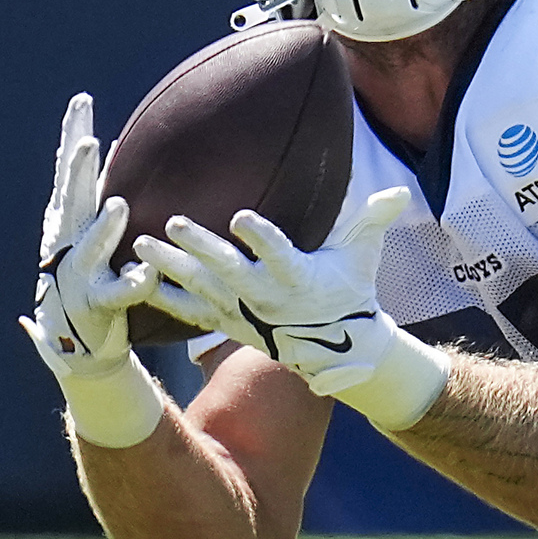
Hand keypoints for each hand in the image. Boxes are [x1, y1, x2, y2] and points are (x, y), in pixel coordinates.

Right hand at [21, 94, 166, 449]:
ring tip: (118, 204)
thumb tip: (121, 145)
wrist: (78, 343)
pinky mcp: (97, 305)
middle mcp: (68, 243)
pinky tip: (144, 277)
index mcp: (69, 220)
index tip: (82, 102)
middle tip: (92, 140)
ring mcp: (79, 274)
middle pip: (73, 199)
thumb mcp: (92, 231)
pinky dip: (131, 284)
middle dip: (79, 171)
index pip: (71, 171)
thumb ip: (101, 192)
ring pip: (91, 247)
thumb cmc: (88, 277)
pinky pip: (118, 293)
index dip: (74, 136)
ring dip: (102, 227)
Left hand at [136, 185, 450, 433]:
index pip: (280, 255)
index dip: (261, 237)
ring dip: (170, 267)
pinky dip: (162, 298)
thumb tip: (401, 192)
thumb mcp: (365, 255)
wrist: (333, 346)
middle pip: (228, 270)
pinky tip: (136, 280)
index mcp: (299, 277)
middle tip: (175, 223)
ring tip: (142, 245)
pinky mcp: (224, 321)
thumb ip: (375, 220)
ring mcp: (240, 311)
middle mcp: (265, 296)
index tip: (242, 218)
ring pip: (200, 288)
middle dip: (201, 248)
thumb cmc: (348, 290)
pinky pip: (188, 312)